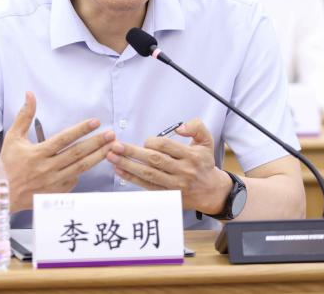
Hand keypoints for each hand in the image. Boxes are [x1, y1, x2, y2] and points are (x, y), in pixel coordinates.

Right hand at [0, 92, 114, 212]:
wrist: (1, 193)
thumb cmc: (7, 164)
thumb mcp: (13, 137)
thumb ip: (24, 116)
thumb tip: (30, 94)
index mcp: (38, 153)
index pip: (64, 139)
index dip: (81, 130)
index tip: (95, 122)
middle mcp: (47, 168)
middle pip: (77, 153)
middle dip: (96, 143)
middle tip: (111, 135)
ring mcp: (53, 182)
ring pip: (80, 168)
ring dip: (97, 157)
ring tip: (111, 148)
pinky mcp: (56, 193)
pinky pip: (74, 181)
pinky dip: (83, 172)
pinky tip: (93, 163)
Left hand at [106, 118, 231, 213]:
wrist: (212, 192)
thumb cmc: (204, 163)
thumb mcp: (206, 141)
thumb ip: (196, 127)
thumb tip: (179, 128)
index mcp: (191, 156)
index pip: (166, 146)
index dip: (152, 142)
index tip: (145, 141)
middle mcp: (182, 171)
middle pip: (154, 160)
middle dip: (132, 152)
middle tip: (115, 146)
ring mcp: (174, 185)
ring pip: (148, 174)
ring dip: (128, 165)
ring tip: (112, 157)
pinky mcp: (168, 196)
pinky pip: (146, 186)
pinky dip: (132, 178)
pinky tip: (119, 170)